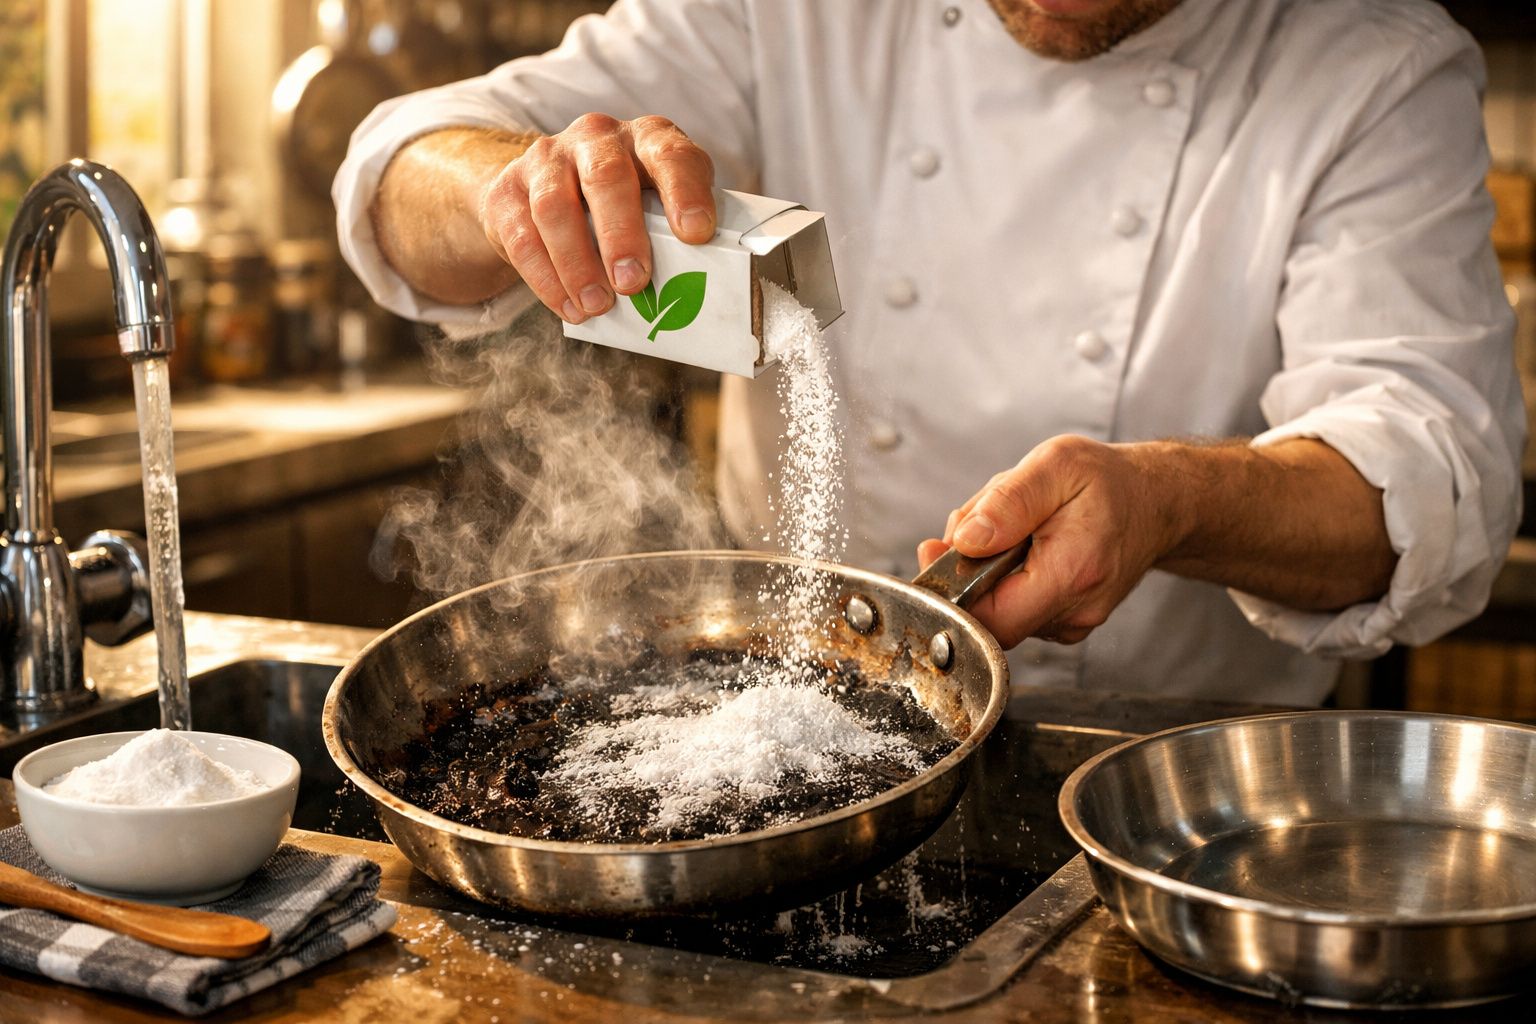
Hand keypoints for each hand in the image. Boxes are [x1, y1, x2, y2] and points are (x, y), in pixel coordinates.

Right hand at [480, 113, 716, 323]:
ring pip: (555, 207)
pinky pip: (521, 236)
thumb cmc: (626, 205)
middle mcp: (597, 138)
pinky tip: (568, 308)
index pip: (671, 155)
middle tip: (633, 282)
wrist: (547, 186)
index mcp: (647, 138)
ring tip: (598, 305)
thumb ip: (676, 234)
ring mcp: (548, 160)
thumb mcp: (658, 205)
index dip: (685, 192)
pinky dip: (545, 279)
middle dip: (621, 234)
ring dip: (577, 263)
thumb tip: (699, 290)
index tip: (696, 234)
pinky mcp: (509, 190)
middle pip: (606, 177)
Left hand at [917, 435, 1183, 647]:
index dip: (950, 590)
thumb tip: (965, 540)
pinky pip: (1014, 607)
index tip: (936, 551)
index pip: (989, 618)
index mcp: (1071, 573)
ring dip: (987, 570)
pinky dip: (1004, 578)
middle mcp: (1074, 611)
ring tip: (1014, 528)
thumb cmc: (1109, 482)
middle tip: (979, 522)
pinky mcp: (1064, 622)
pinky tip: (1023, 546)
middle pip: (986, 614)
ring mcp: (1072, 624)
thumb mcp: (1055, 466)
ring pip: (998, 610)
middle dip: (967, 569)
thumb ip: (1007, 503)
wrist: (1156, 502)